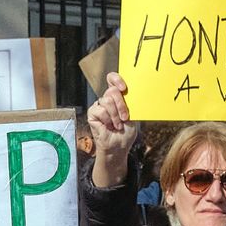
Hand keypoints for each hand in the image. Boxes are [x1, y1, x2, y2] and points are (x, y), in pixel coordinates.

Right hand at [88, 72, 135, 187]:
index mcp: (118, 96)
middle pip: (112, 90)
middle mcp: (107, 99)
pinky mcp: (92, 113)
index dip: (116, 79)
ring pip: (107, 101)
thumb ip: (130, 103)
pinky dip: (107, 119)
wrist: (118, 146)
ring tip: (118, 125)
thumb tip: (130, 92)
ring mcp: (99, 105)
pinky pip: (100, 110)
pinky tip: (109, 126)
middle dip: (121, 105)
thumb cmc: (126, 132)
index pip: (112, 79)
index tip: (124, 88)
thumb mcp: (133, 115)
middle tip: (125, 117)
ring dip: (115, 115)